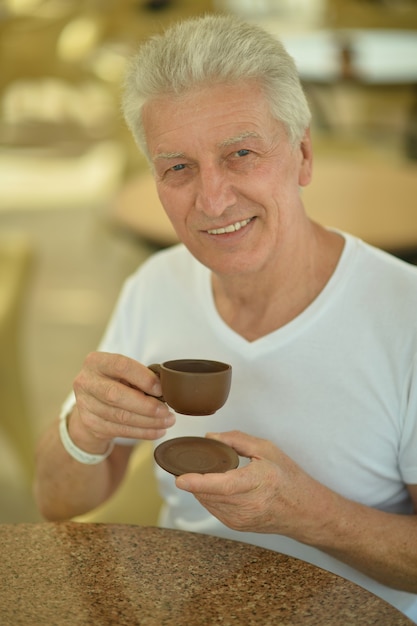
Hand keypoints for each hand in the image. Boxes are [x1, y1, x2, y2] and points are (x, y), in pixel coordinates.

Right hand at [69, 351, 175, 452]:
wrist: (90, 404)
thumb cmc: (114, 382)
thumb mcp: (123, 373)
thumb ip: (140, 377)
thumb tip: (166, 389)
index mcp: (96, 362)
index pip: (121, 366)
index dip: (143, 378)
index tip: (161, 389)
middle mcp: (85, 381)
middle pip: (116, 395)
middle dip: (146, 405)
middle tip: (166, 411)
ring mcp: (84, 404)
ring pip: (120, 416)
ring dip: (148, 421)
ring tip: (167, 421)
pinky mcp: (90, 424)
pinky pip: (120, 430)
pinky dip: (142, 432)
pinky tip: (157, 431)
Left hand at [176, 430, 332, 542]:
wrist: (304, 510)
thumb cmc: (288, 478)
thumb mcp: (267, 450)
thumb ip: (237, 440)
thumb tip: (210, 438)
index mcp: (259, 482)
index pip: (224, 486)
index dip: (200, 482)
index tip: (180, 478)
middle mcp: (249, 505)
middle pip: (210, 493)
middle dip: (195, 477)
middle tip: (190, 461)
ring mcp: (241, 519)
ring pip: (207, 501)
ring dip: (201, 486)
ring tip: (206, 471)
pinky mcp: (236, 526)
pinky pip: (213, 508)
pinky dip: (209, 495)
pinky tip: (216, 485)